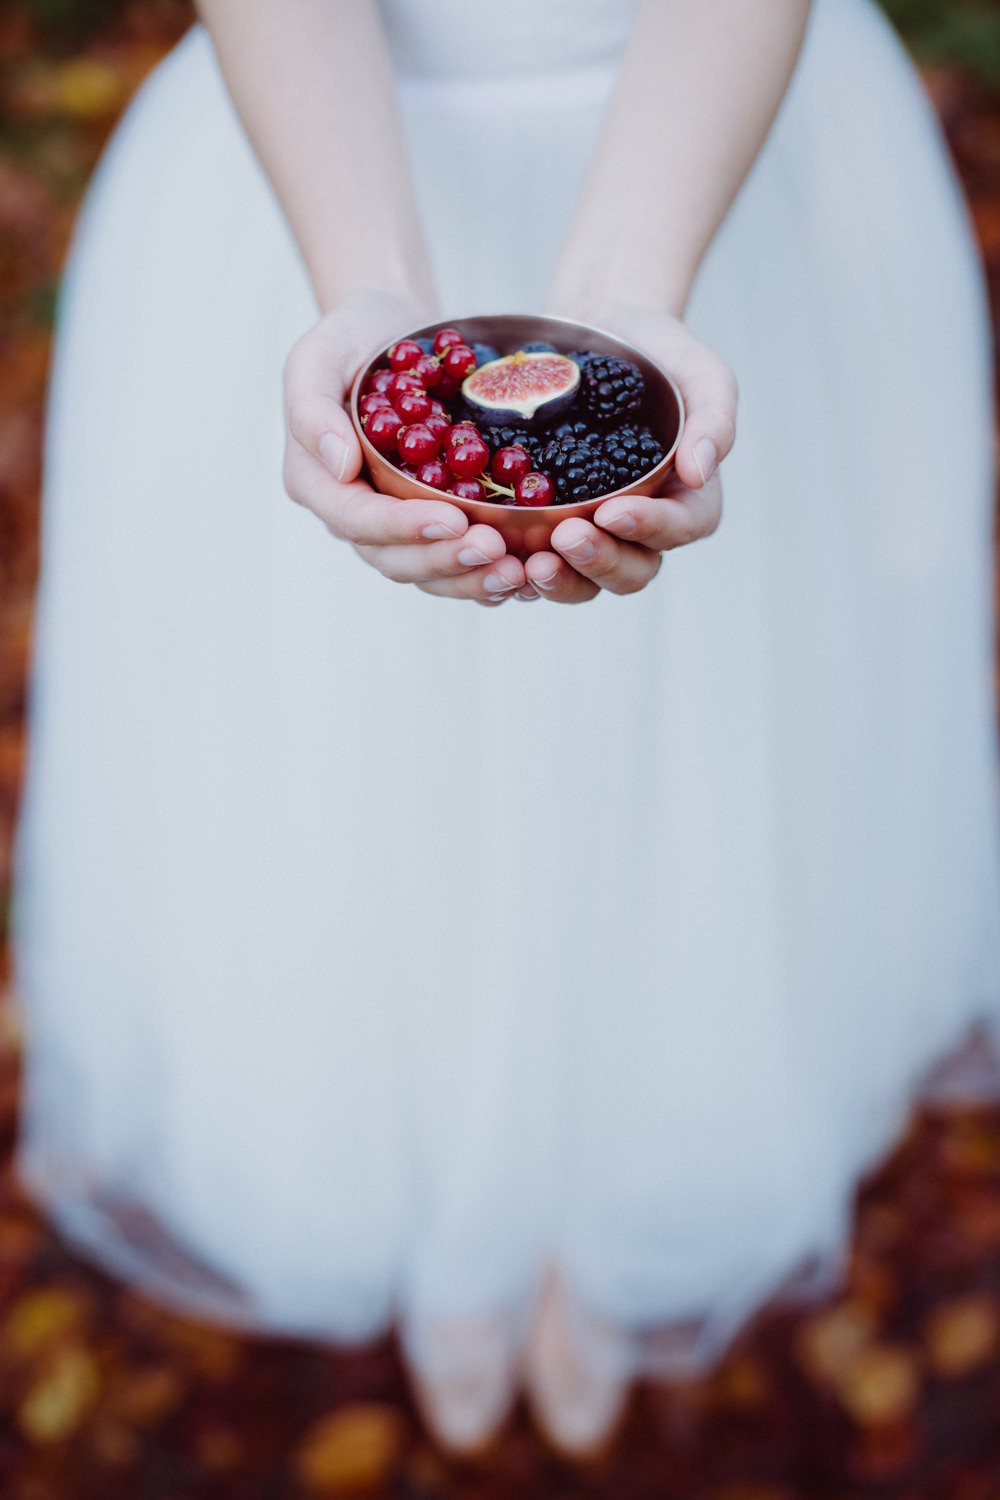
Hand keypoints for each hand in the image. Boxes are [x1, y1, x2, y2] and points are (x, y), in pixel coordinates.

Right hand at [282, 291, 526, 602]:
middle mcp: (353, 513)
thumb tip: (338, 465)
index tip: (451, 520)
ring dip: (471, 578)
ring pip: (427, 570)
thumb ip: (313, 410)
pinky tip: (523, 573)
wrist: (393, 332)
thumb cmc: (351, 339)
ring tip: (514, 571)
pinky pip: (454, 561)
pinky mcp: (430, 522)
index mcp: (315, 481)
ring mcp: (393, 523)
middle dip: (445, 559)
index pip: (356, 519)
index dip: (403, 527)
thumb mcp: (317, 357)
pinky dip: (485, 573)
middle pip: (394, 558)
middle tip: (494, 549)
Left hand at [523, 304, 735, 602]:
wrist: (589, 332)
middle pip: (631, 570)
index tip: (613, 511)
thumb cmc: (652, 352)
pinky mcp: (543, 529)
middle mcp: (640, 529)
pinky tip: (494, 556)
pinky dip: (514, 572)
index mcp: (685, 498)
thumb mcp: (695, 369)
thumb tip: (700, 473)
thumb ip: (713, 418)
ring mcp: (591, 533)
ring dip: (559, 580)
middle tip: (566, 538)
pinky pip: (533, 566)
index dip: (651, 528)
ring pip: (583, 581)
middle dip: (600, 560)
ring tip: (531, 561)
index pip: (681, 528)